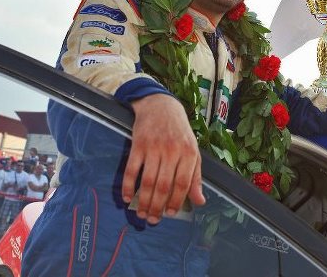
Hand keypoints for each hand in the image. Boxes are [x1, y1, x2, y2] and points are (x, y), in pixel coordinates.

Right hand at [122, 94, 205, 224]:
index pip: (183, 183)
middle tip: (153, 219)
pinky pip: (131, 169)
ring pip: (147, 181)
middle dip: (157, 206)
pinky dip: (128, 186)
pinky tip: (127, 197)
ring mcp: (154, 147)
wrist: (161, 106)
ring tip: (141, 213)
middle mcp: (172, 150)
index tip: (170, 214)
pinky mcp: (138, 144)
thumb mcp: (193, 151)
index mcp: (189, 153)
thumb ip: (196, 177)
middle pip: (163, 185)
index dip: (176, 201)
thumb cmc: (179, 132)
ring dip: (143, 201)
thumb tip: (200, 202)